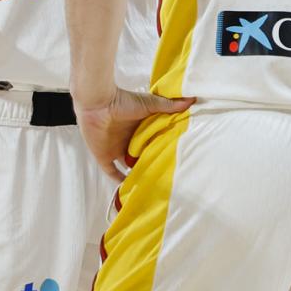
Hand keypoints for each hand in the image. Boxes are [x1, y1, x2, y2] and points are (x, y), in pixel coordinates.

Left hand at [75, 88, 193, 175]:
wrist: (98, 102)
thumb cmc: (123, 101)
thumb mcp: (149, 104)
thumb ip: (169, 106)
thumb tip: (192, 100)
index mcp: (139, 129)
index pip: (152, 143)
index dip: (162, 150)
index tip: (176, 160)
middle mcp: (128, 140)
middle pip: (141, 156)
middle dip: (151, 165)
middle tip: (167, 177)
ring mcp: (115, 149)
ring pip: (128, 166)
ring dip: (137, 174)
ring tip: (152, 186)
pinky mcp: (104, 156)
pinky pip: (111, 172)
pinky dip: (119, 181)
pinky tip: (129, 190)